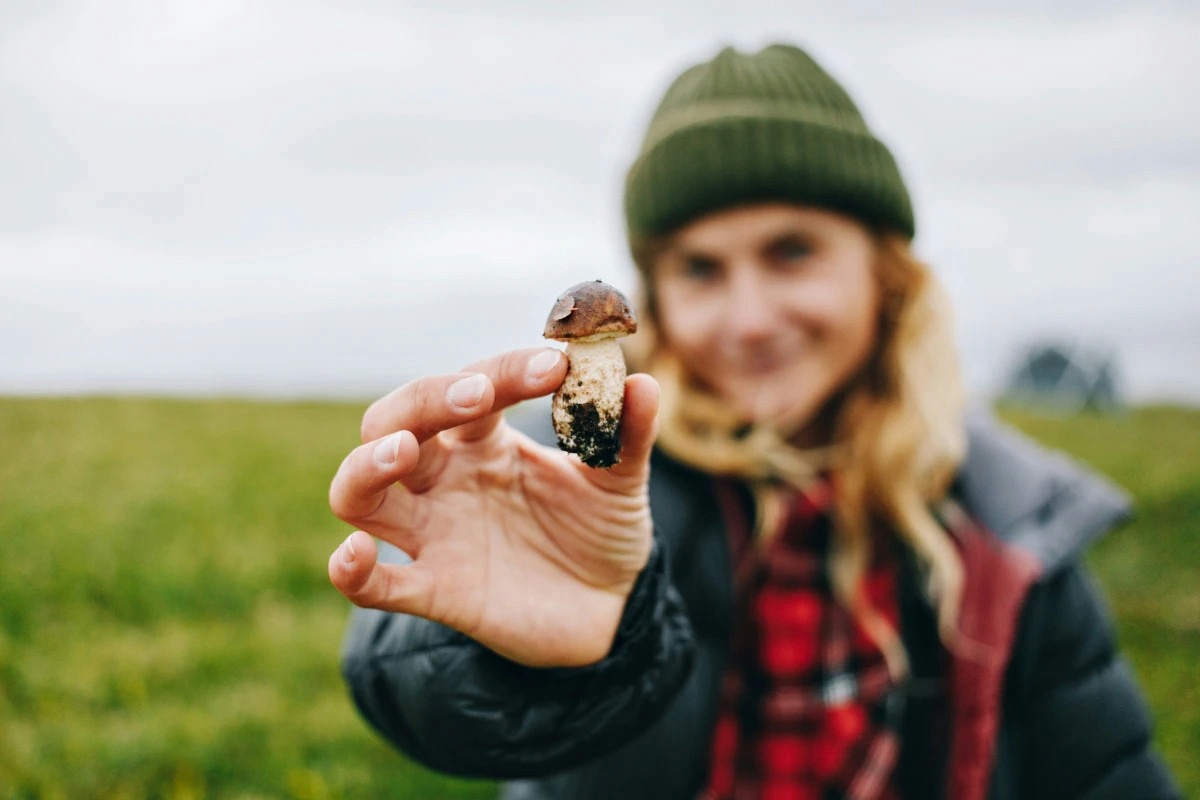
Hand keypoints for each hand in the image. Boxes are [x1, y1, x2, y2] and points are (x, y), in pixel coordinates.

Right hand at [328, 348, 658, 667]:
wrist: (611, 609)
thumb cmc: (601, 531)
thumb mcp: (621, 482)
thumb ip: (627, 436)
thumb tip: (643, 383)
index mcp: (487, 442)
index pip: (473, 388)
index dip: (506, 372)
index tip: (557, 367)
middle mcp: (447, 479)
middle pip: (395, 423)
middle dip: (425, 402)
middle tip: (476, 395)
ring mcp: (434, 534)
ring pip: (360, 493)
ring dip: (366, 467)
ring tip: (399, 451)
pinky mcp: (435, 592)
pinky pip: (375, 586)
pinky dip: (352, 571)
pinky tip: (355, 554)